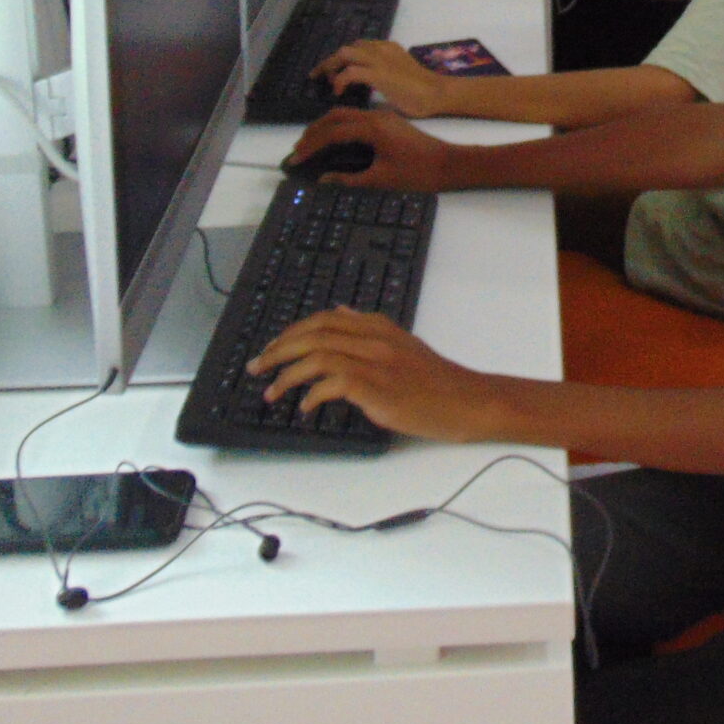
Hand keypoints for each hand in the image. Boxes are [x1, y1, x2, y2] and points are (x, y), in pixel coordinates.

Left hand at [245, 310, 505, 441]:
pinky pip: (331, 384)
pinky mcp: (377, 387)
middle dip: (277, 350)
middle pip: (312, 334)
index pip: (321, 321)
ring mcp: (375, 361)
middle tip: (257, 368)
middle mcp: (373, 338)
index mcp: (377, 326)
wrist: (466, 401)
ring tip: (271, 392)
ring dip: (286, 375)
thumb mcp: (401, 343)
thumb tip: (339, 314)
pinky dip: (311, 395)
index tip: (271, 350)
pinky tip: (305, 408)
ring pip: (316, 356)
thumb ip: (369, 328)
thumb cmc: (435, 380)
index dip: (289, 333)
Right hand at [284, 106, 458, 189]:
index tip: (296, 159)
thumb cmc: (418, 173)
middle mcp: (375, 117)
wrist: (450, 164)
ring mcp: (383, 117)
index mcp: (372, 128)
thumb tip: (323, 180)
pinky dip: (340, 127)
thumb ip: (349, 179)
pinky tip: (335, 140)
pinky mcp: (389, 122)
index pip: (332, 132)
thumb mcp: (381, 180)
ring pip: (345, 114)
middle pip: (335, 116)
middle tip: (298, 149)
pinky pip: (356, 118)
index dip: (311, 145)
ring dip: (326, 127)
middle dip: (313, 132)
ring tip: (311, 144)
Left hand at [313, 39, 455, 117]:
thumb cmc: (422, 92)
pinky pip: (350, 72)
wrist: (438, 94)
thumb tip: (366, 83)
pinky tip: (338, 92)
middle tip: (319, 77)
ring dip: (331, 67)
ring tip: (327, 82)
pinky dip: (340, 80)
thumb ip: (382, 74)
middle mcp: (381, 49)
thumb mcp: (397, 76)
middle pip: (347, 48)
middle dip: (330, 61)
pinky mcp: (379, 74)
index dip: (341, 59)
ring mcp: (380, 60)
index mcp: (387, 48)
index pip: (357, 47)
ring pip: (344, 54)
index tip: (331, 72)